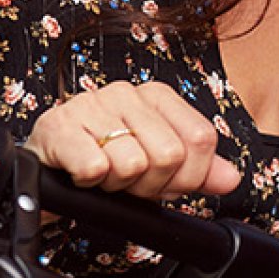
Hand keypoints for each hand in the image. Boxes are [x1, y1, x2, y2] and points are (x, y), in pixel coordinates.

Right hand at [26, 80, 240, 199]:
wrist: (47, 167)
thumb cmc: (104, 160)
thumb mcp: (157, 166)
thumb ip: (198, 170)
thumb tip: (231, 179)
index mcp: (158, 96)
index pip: (201, 139)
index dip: (187, 176)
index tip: (165, 182)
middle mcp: (127, 93)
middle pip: (170, 155)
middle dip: (149, 184)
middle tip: (128, 180)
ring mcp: (91, 104)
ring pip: (133, 164)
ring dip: (116, 185)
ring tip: (103, 174)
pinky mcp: (58, 126)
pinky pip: (94, 167)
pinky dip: (90, 182)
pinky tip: (81, 173)